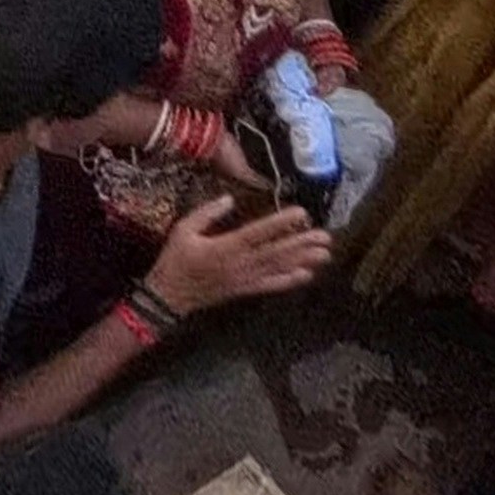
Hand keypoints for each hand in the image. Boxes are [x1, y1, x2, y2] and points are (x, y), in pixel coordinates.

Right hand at [142, 193, 330, 312]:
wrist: (169, 296)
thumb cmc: (175, 260)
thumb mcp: (183, 230)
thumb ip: (206, 213)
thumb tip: (230, 198)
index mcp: (225, 247)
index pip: (258, 233)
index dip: (281, 223)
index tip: (302, 214)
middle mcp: (240, 264)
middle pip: (276, 252)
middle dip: (302, 244)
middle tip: (326, 237)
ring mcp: (244, 280)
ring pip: (278, 269)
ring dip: (303, 261)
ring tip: (324, 254)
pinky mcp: (244, 291)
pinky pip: (270, 286)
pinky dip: (289, 281)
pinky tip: (306, 275)